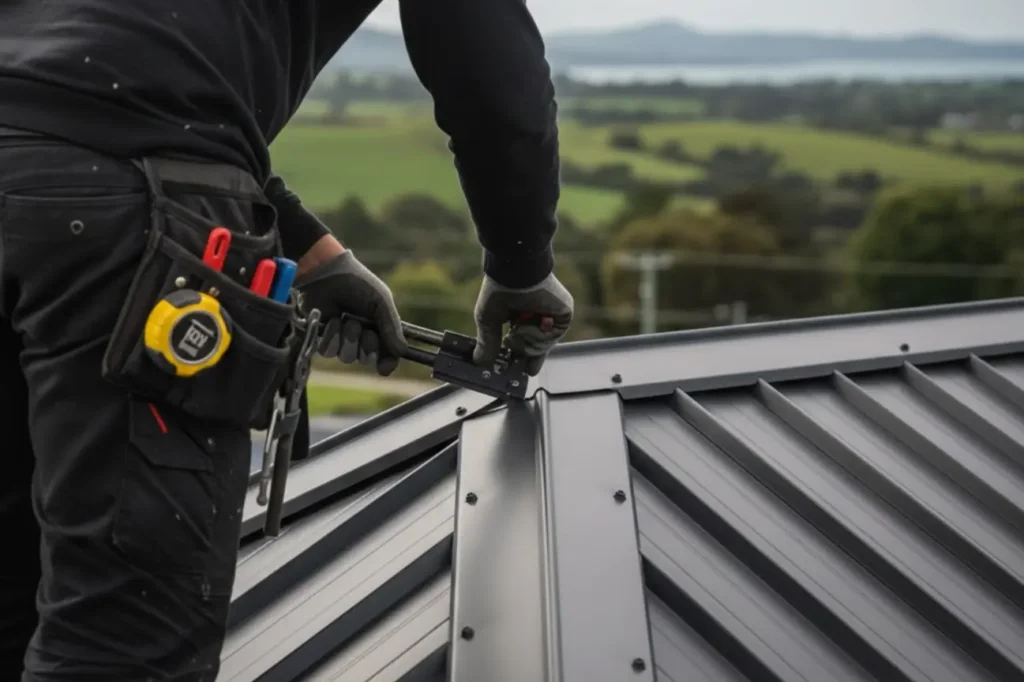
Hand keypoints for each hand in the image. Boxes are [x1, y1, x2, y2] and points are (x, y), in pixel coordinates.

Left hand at [293, 250, 406, 375]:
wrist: (327, 273)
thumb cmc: (357, 283)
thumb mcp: (381, 303)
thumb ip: (392, 328)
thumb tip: (403, 352)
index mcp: (379, 328)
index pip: (387, 355)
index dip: (386, 362)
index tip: (384, 367)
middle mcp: (362, 337)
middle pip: (366, 359)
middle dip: (365, 343)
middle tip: (362, 325)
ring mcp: (342, 338)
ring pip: (347, 357)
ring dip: (347, 337)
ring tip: (344, 317)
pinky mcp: (323, 338)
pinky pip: (328, 352)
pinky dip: (331, 336)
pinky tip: (332, 319)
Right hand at [472, 272, 573, 375]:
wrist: (516, 274)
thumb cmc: (500, 291)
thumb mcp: (488, 320)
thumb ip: (488, 342)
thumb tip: (479, 361)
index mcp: (522, 314)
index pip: (525, 340)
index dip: (523, 355)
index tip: (523, 371)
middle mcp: (538, 315)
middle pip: (537, 346)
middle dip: (530, 356)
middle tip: (526, 369)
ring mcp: (552, 315)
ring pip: (543, 343)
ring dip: (529, 340)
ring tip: (517, 326)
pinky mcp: (564, 314)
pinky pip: (553, 336)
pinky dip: (541, 334)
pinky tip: (531, 321)